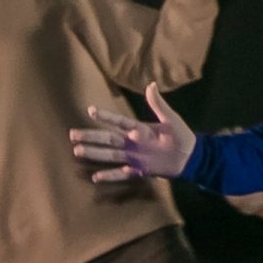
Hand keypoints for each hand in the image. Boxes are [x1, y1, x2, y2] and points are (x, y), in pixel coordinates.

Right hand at [69, 82, 196, 182]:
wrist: (190, 156)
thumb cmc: (181, 135)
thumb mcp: (171, 119)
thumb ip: (159, 105)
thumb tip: (152, 84)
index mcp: (139, 129)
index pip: (119, 122)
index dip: (106, 116)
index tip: (91, 110)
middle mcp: (133, 142)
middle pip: (108, 139)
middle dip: (91, 136)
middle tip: (72, 134)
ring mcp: (134, 157)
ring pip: (110, 155)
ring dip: (94, 153)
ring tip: (77, 151)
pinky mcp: (140, 170)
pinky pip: (122, 173)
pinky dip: (110, 175)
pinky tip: (95, 177)